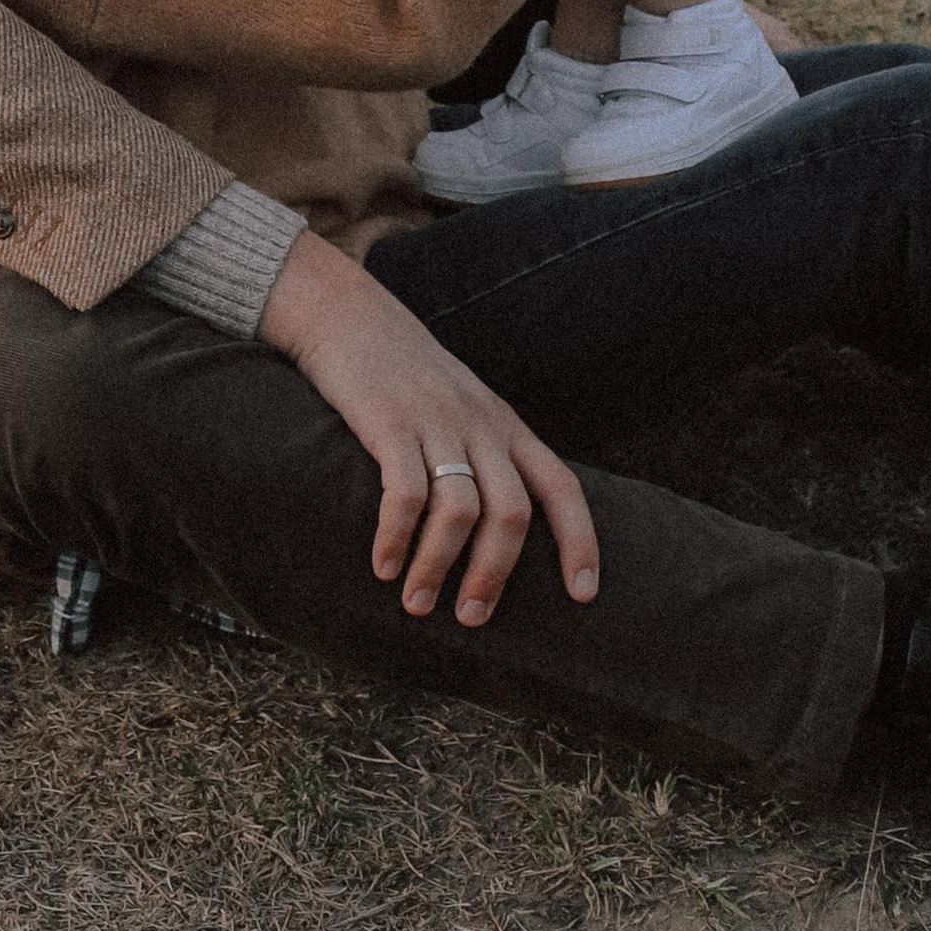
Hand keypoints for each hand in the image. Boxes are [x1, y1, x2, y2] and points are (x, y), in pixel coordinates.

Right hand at [258, 228, 598, 622]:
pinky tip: (382, 567)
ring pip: (460, 511)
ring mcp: (435, 422)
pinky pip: (404, 492)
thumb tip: (498, 530)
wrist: (347, 313)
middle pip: (511, 512)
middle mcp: (479, 425)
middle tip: (472, 618)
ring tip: (417, 604)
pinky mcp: (388, 422)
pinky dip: (396, 537)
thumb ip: (484, 453)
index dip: (580, 542)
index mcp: (505, 426)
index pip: (561, 487)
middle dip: (495, 574)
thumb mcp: (462, 405)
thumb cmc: (404, 372)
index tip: (584, 594)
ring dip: (439, 567)